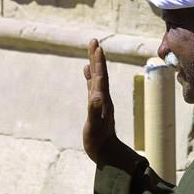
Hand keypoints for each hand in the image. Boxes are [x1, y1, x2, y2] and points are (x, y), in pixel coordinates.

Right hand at [83, 38, 116, 163]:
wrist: (106, 152)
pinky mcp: (95, 105)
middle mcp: (102, 97)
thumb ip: (96, 112)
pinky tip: (86, 70)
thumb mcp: (95, 127)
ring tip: (93, 49)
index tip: (97, 46)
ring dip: (94, 63)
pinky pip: (92, 86)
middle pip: (99, 72)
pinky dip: (89, 76)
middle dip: (96, 57)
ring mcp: (99, 100)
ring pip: (96, 77)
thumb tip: (97, 97)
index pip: (101, 76)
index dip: (98, 61)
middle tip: (94, 40)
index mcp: (102, 99)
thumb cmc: (99, 142)